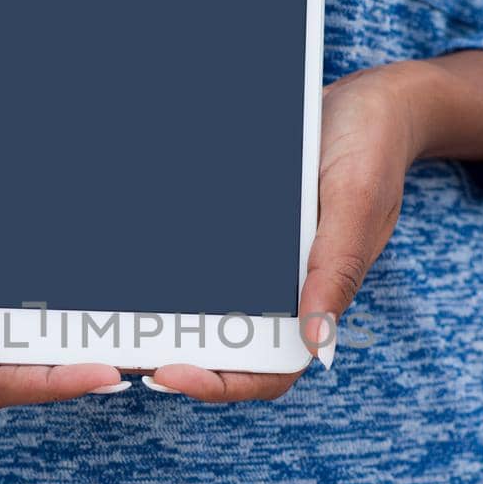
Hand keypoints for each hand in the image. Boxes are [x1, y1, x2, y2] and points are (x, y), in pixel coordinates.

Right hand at [0, 79, 125, 409]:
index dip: (45, 386)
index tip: (99, 374)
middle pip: (3, 377)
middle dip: (62, 378)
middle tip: (124, 365)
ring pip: (11, 354)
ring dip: (60, 356)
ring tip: (116, 346)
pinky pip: (11, 319)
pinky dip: (49, 323)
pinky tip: (87, 310)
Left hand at [150, 53, 482, 401]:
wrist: (372, 100)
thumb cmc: (373, 154)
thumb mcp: (357, 205)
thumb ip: (336, 271)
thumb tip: (317, 344)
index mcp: (316, 298)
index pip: (268, 369)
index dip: (220, 383)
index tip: (171, 374)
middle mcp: (283, 287)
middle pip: (224, 343)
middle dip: (172, 352)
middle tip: (119, 348)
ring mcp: (261, 257)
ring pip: (204, 299)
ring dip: (161, 308)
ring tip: (109, 303)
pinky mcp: (243, 225)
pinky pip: (201, 249)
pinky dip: (166, 253)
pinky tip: (128, 241)